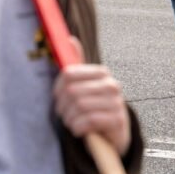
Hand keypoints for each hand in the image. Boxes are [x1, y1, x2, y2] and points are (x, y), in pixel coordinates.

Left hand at [53, 37, 130, 155]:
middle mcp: (111, 84)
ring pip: (79, 106)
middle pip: (72, 91)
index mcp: (102, 72)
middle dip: (63, 107)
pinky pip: (87, 121)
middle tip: (66, 114)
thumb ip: (77, 64)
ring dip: (70, 119)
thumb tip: (70, 39)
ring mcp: (116, 102)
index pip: (68, 74)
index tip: (59, 98)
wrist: (113, 134)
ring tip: (73, 122)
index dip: (58, 89)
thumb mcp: (86, 85)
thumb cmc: (95, 108)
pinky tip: (81, 130)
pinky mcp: (116, 120)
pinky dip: (78, 128)